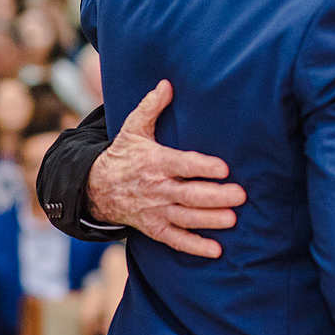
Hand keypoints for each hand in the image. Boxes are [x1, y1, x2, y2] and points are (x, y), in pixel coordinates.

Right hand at [87, 80, 246, 257]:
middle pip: (188, 194)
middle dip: (215, 196)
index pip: (182, 164)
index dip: (202, 167)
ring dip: (209, 220)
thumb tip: (166, 84)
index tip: (223, 168)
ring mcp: (155, 210)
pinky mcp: (153, 227)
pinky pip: (174, 239)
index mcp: (155, 162)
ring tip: (232, 219)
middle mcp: (157, 188)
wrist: (94, 188)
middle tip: (240, 195)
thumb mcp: (132, 128)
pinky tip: (216, 250)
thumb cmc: (122, 155)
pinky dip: (194, 246)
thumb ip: (151, 107)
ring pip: (185, 217)